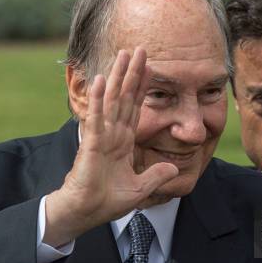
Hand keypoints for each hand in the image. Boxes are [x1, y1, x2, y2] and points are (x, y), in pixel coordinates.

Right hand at [44, 48, 178, 245]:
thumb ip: (156, 176)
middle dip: (133, 73)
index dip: (143, 88)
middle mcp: (112, 133)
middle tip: (140, 49)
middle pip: (125, 97)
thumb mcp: (139, 188)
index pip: (136, 108)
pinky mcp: (91, 143)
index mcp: (123, 141)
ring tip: (123, 54)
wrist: (86, 212)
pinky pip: (96, 117)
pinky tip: (102, 80)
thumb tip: (175, 169)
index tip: (151, 68)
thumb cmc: (106, 201)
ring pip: (112, 100)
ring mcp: (101, 135)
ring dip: (118, 77)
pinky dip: (99, 99)